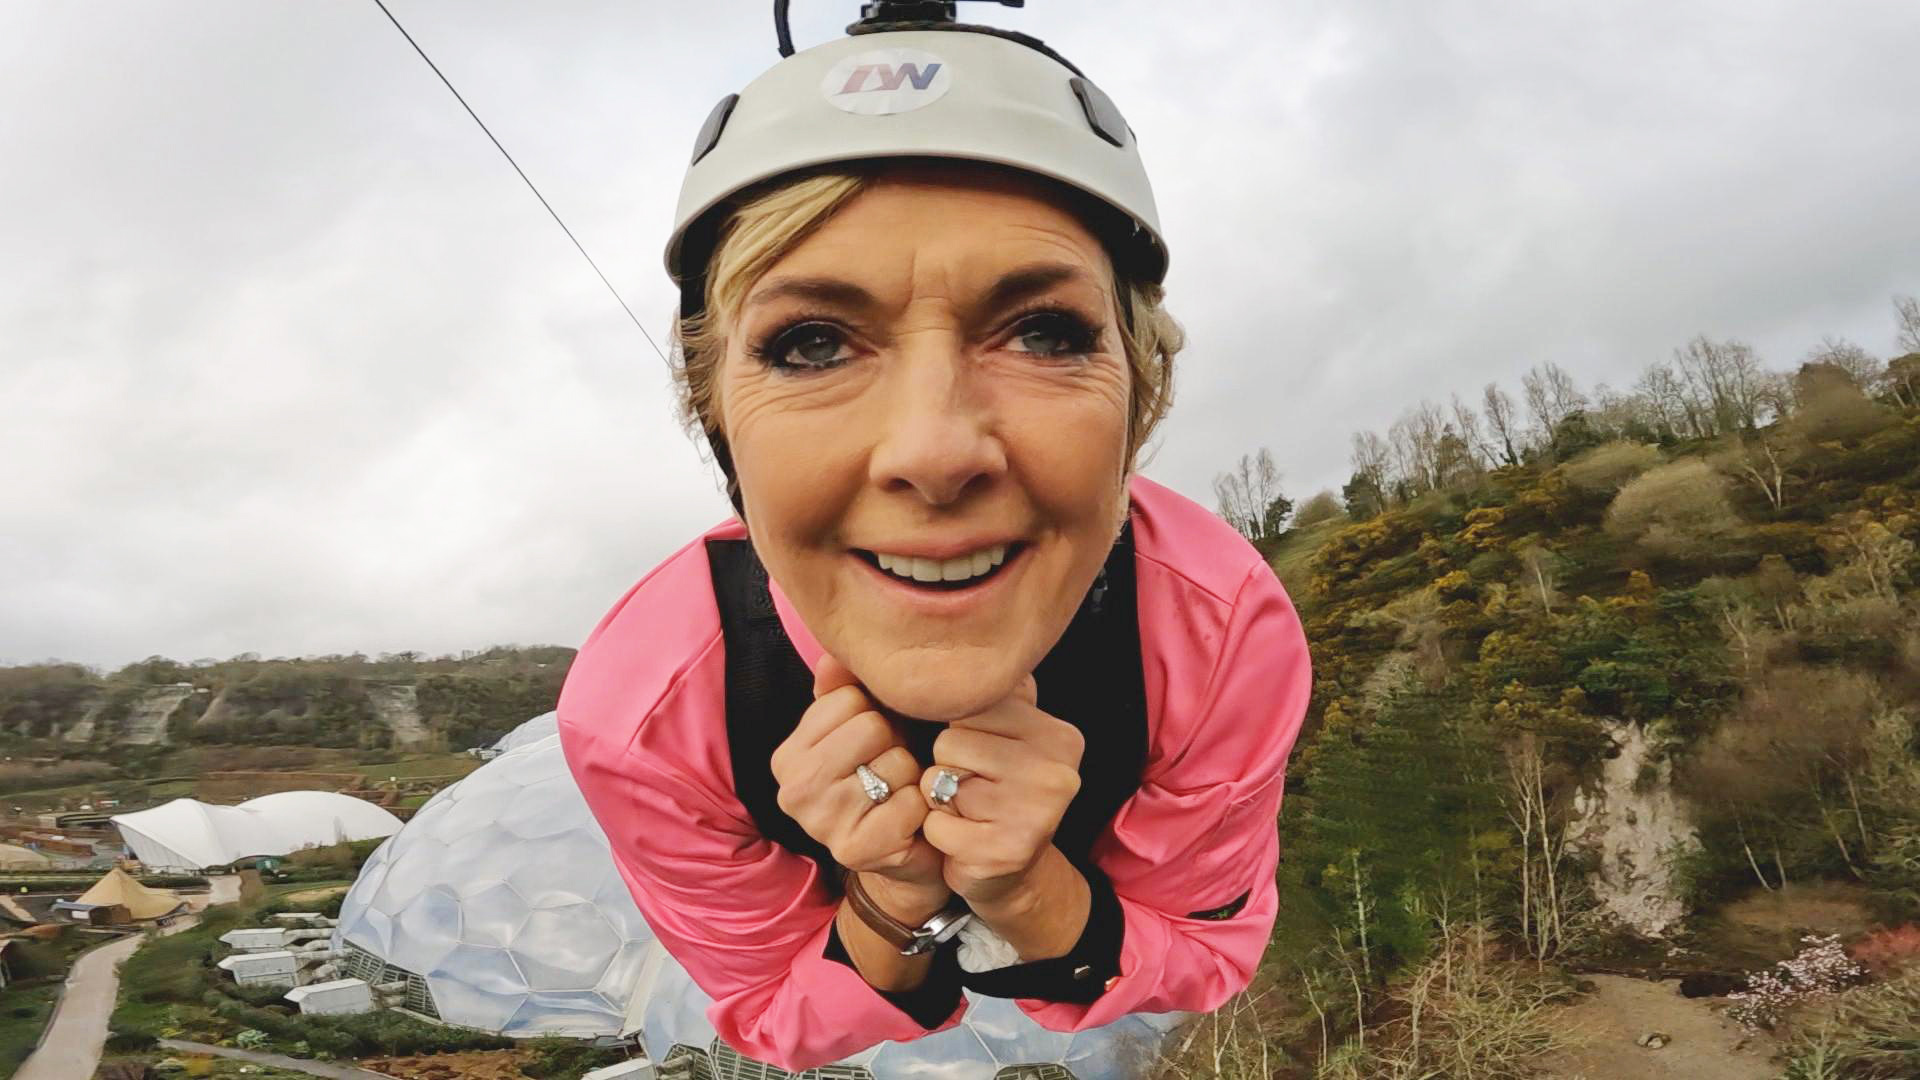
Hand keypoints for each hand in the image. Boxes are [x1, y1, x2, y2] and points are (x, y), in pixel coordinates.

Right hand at [770, 655, 946, 916]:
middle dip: (894, 745)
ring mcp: (820, 824)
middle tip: (890, 770)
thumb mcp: (862, 728)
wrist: (905, 852)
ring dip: (910, 778)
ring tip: (899, 794)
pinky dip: (921, 808)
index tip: (874, 744)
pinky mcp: (855, 851)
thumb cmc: (884, 777)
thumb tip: (833, 656)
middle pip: (870, 727)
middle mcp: (793, 789)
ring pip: (895, 764)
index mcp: (788, 755)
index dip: (875, 715)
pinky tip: (909, 821)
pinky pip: (910, 803)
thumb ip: (844, 688)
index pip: (848, 698)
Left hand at [919, 675, 1084, 907]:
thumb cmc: (995, 792)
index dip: (961, 732)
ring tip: (970, 812)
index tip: (984, 755)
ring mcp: (1036, 814)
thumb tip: (957, 627)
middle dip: (947, 767)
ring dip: (941, 800)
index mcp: (1059, 734)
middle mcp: (1057, 771)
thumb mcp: (1005, 735)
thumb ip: (993, 691)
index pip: (972, 705)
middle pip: (951, 743)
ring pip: (939, 782)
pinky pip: (937, 825)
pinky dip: (939, 834)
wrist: (1010, 873)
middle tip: (975, 788)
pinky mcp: (1007, 851)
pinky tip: (966, 839)